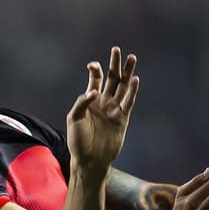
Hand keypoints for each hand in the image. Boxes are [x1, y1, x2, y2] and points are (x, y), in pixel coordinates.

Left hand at [67, 47, 138, 172]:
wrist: (90, 159)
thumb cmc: (78, 141)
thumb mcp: (73, 119)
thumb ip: (81, 103)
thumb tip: (93, 91)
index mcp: (90, 100)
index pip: (95, 80)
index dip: (95, 70)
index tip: (93, 65)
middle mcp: (103, 102)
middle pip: (111, 79)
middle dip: (114, 64)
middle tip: (117, 50)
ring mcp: (114, 109)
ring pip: (122, 87)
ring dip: (127, 73)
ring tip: (132, 58)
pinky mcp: (122, 118)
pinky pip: (128, 102)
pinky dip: (132, 91)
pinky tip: (135, 80)